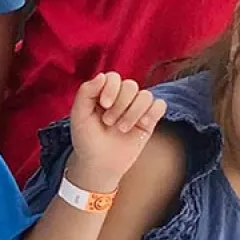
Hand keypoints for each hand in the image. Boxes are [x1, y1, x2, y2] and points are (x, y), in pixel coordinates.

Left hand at [65, 72, 166, 192]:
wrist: (99, 163)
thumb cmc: (86, 139)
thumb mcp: (79, 116)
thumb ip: (86, 93)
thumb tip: (102, 75)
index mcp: (103, 92)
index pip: (113, 77)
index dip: (111, 88)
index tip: (103, 105)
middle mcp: (121, 97)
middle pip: (130, 85)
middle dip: (120, 104)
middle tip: (108, 122)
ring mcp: (136, 108)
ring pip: (146, 95)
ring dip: (133, 113)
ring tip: (121, 129)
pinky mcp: (149, 119)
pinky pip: (160, 105)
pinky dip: (152, 113)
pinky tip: (142, 125)